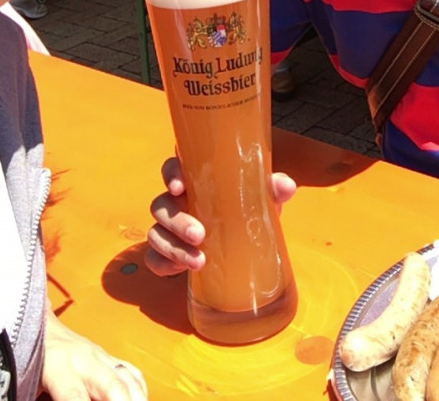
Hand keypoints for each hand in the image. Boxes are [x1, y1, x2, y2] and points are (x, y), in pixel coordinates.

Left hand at [41, 307, 146, 399]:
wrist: (43, 328)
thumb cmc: (32, 358)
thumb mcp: (30, 382)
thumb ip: (43, 397)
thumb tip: (43, 400)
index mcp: (59, 368)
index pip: (74, 397)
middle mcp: (84, 360)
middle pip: (113, 386)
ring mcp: (100, 356)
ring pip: (128, 377)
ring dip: (138, 398)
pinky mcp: (109, 356)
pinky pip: (132, 372)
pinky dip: (140, 389)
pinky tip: (140, 399)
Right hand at [145, 158, 295, 277]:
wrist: (242, 244)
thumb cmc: (246, 209)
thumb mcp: (261, 199)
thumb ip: (272, 189)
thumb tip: (286, 186)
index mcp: (195, 180)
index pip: (174, 168)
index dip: (171, 173)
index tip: (178, 185)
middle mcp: (176, 201)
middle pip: (162, 203)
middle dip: (177, 220)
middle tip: (200, 235)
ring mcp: (168, 228)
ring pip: (156, 232)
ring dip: (173, 247)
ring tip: (198, 262)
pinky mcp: (165, 253)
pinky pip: (153, 258)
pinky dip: (164, 264)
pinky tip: (180, 270)